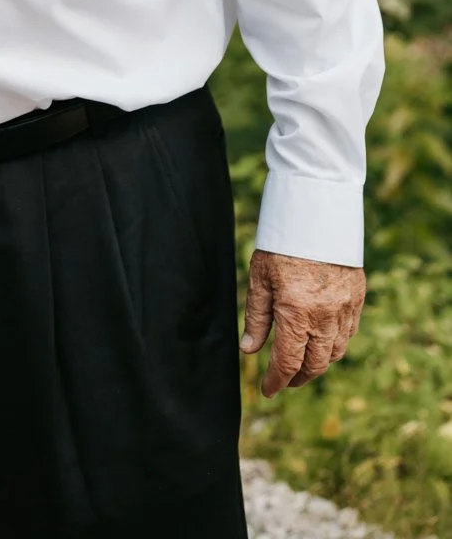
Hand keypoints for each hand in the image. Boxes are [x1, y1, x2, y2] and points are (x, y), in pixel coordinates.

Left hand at [241, 248, 365, 396]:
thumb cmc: (282, 245)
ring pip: (335, 353)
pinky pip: (349, 333)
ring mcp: (344, 309)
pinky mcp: (357, 298)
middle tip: (285, 381)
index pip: (288, 363)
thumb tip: (249, 351)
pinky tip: (323, 342)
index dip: (277, 381)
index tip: (268, 390)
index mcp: (296, 313)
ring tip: (303, 365)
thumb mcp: (260, 278)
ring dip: (319, 364)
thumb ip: (257, 318)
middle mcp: (324, 317)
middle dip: (299, 378)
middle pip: (315, 364)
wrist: (316, 215)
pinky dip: (336, 345)